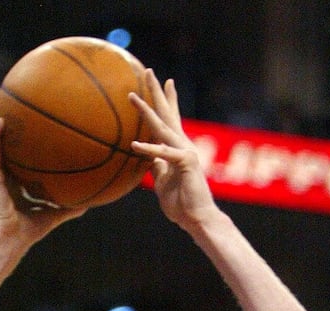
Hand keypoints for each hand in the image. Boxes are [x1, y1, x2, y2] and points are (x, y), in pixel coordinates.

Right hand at [0, 98, 83, 240]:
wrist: (9, 244)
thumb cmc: (26, 234)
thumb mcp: (51, 216)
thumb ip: (66, 209)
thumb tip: (88, 203)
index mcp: (9, 182)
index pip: (8, 154)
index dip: (10, 137)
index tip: (17, 119)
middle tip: (3, 99)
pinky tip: (1, 121)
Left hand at [130, 71, 216, 231]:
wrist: (197, 219)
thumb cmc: (181, 204)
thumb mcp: (163, 182)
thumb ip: (158, 167)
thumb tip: (150, 158)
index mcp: (178, 148)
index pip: (171, 120)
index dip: (168, 100)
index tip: (166, 82)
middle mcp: (183, 144)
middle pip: (167, 114)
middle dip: (158, 92)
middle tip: (149, 71)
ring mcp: (185, 151)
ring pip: (162, 127)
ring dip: (146, 111)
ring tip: (132, 96)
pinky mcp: (186, 162)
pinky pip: (163, 154)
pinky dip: (149, 149)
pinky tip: (135, 144)